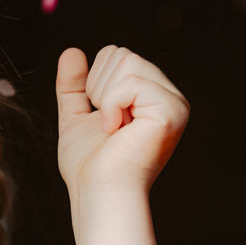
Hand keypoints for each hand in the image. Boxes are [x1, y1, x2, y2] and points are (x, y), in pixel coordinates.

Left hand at [56, 45, 188, 203]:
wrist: (98, 193)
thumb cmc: (89, 166)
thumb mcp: (76, 117)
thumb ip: (74, 85)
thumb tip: (71, 51)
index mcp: (150, 96)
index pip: (116, 54)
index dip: (96, 84)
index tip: (104, 120)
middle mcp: (168, 95)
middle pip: (121, 54)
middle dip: (100, 89)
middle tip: (109, 126)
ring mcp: (174, 102)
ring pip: (126, 61)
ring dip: (106, 98)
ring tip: (115, 129)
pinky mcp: (171, 109)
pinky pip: (130, 80)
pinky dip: (112, 105)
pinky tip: (119, 130)